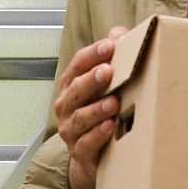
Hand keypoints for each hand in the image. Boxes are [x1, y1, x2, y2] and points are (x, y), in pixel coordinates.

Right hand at [56, 28, 129, 188]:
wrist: (92, 157)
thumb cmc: (100, 112)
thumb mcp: (105, 85)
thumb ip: (112, 57)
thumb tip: (121, 32)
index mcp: (71, 86)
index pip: (77, 65)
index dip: (92, 54)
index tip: (109, 45)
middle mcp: (66, 107)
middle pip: (75, 90)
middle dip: (91, 80)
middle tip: (108, 70)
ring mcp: (71, 131)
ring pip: (80, 117)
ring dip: (96, 109)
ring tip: (114, 102)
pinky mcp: (80, 152)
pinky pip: (86, 143)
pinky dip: (97, 135)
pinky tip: (110, 127)